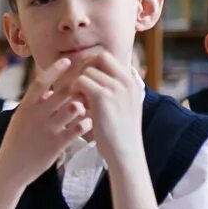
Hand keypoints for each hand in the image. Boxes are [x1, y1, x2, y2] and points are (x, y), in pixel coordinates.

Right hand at [0, 57, 90, 186]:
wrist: (11, 168)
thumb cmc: (17, 141)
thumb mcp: (20, 118)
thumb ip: (34, 104)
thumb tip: (48, 91)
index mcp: (26, 106)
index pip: (41, 81)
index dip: (55, 69)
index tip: (68, 60)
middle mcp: (37, 115)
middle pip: (64, 92)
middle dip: (79, 85)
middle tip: (89, 82)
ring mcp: (47, 129)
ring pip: (74, 108)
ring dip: (84, 105)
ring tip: (89, 104)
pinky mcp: (56, 144)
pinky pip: (78, 128)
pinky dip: (86, 123)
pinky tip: (88, 122)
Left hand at [71, 49, 144, 167]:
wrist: (125, 151)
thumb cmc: (121, 132)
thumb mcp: (125, 104)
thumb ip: (116, 88)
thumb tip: (97, 75)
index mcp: (132, 80)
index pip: (108, 57)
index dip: (93, 64)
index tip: (85, 78)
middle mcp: (126, 80)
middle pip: (99, 58)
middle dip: (84, 68)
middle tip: (79, 85)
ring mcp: (116, 88)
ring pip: (87, 71)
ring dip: (78, 84)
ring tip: (81, 100)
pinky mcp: (103, 97)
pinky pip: (81, 82)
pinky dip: (75, 92)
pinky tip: (79, 105)